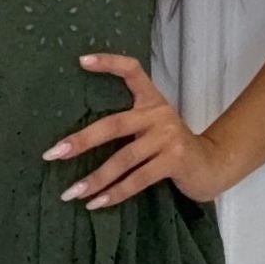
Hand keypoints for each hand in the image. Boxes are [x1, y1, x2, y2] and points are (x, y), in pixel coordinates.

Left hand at [42, 52, 228, 208]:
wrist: (212, 165)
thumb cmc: (172, 147)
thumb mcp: (153, 126)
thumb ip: (129, 123)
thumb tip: (78, 138)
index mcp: (152, 100)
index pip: (132, 70)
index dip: (109, 63)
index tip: (81, 61)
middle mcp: (159, 114)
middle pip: (113, 125)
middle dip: (80, 141)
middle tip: (53, 153)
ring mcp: (168, 137)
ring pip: (123, 159)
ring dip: (95, 178)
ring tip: (71, 192)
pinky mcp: (174, 161)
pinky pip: (137, 180)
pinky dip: (115, 193)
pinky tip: (96, 203)